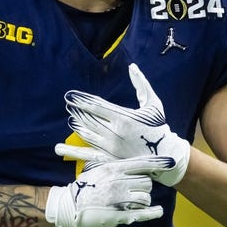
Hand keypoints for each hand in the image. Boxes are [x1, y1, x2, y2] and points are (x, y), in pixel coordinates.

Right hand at [45, 156, 167, 226]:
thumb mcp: (99, 168)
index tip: (171, 162)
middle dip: (145, 186)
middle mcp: (118, 182)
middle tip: (135, 189)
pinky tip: (158, 211)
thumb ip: (117, 166)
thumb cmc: (85, 185)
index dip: (158, 163)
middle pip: (147, 182)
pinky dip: (153, 212)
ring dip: (143, 199)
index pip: (142, 164)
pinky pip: (142, 212)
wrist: (70, 205)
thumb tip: (135, 164)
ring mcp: (119, 200)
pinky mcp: (119, 215)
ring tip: (133, 200)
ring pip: (146, 197)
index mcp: (114, 168)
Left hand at [57, 63, 190, 186]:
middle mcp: (115, 133)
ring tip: (71, 116)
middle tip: (68, 104)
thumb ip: (141, 84)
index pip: (97, 107)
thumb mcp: (153, 103)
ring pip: (87, 134)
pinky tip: (61, 146)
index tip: (71, 96)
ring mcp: (111, 148)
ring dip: (78, 124)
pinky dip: (73, 150)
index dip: (82, 101)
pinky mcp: (110, 159)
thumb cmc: (160, 126)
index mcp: (124, 118)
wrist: (166, 154)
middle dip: (78, 111)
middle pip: (89, 119)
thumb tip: (132, 66)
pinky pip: (87, 153)